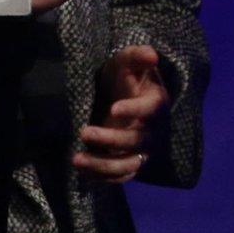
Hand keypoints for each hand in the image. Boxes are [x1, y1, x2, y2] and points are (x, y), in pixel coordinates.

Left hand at [73, 45, 169, 183]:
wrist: (120, 96)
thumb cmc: (125, 76)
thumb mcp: (128, 61)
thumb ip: (138, 56)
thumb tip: (152, 55)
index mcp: (156, 104)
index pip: (151, 110)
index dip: (134, 110)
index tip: (114, 108)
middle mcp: (153, 131)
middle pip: (136, 141)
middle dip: (110, 139)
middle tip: (83, 132)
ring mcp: (142, 150)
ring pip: (127, 165)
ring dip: (102, 165)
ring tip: (76, 159)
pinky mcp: (130, 163)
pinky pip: (120, 176)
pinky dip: (102, 177)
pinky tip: (81, 171)